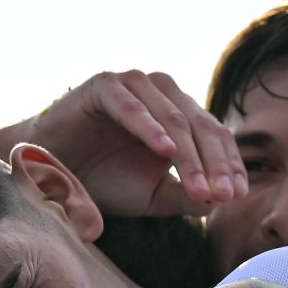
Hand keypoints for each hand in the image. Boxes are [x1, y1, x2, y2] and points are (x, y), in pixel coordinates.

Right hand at [0, 71, 245, 216]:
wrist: (50, 168)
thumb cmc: (104, 179)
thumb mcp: (153, 196)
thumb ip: (187, 196)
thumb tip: (222, 202)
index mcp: (182, 115)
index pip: (216, 137)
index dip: (229, 167)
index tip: (237, 198)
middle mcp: (164, 94)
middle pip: (200, 128)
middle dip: (214, 165)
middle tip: (223, 197)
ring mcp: (136, 85)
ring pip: (173, 118)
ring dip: (188, 155)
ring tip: (199, 187)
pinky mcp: (106, 86)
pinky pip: (133, 107)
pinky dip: (150, 128)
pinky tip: (164, 152)